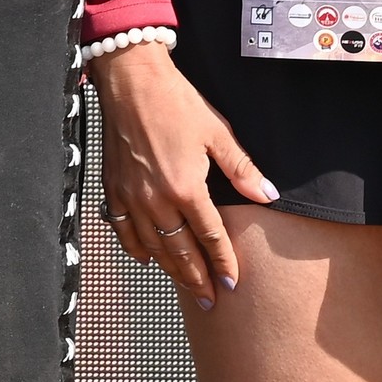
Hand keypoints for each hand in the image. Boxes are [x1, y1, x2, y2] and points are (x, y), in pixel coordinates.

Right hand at [88, 40, 280, 311]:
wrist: (130, 80)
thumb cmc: (175, 102)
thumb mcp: (216, 133)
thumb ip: (242, 169)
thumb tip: (269, 195)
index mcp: (186, 188)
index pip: (210, 238)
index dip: (223, 264)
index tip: (232, 284)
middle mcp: (156, 201)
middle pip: (180, 253)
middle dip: (197, 280)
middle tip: (209, 301)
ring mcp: (131, 198)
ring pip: (152, 249)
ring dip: (170, 270)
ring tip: (185, 285)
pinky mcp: (113, 189)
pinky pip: (123, 232)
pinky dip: (136, 249)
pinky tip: (147, 257)